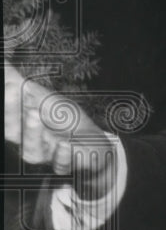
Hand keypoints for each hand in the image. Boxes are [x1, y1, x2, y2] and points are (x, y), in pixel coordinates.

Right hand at [4, 63, 114, 197]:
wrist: (94, 145)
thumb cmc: (65, 122)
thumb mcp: (46, 100)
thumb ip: (24, 86)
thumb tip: (4, 64)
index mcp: (23, 129)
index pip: (9, 117)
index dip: (8, 103)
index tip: (9, 83)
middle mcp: (31, 145)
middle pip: (15, 134)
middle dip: (11, 114)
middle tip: (13, 90)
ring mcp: (50, 156)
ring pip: (34, 152)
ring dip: (32, 133)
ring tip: (33, 113)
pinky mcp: (72, 164)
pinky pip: (64, 164)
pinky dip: (62, 156)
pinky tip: (64, 144)